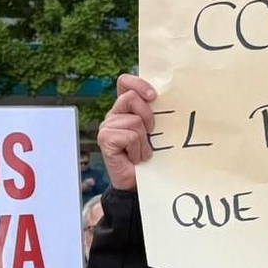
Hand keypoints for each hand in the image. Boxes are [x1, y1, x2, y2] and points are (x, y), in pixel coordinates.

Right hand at [98, 74, 156, 191]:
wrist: (138, 184)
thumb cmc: (149, 157)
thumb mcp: (155, 131)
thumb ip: (154, 112)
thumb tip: (162, 97)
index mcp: (125, 109)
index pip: (125, 82)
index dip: (138, 83)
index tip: (154, 96)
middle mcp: (113, 115)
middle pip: (131, 97)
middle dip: (148, 116)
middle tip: (150, 135)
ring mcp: (106, 127)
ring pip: (134, 121)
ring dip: (144, 141)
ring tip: (140, 153)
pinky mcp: (105, 139)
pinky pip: (129, 136)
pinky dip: (137, 150)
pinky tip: (133, 158)